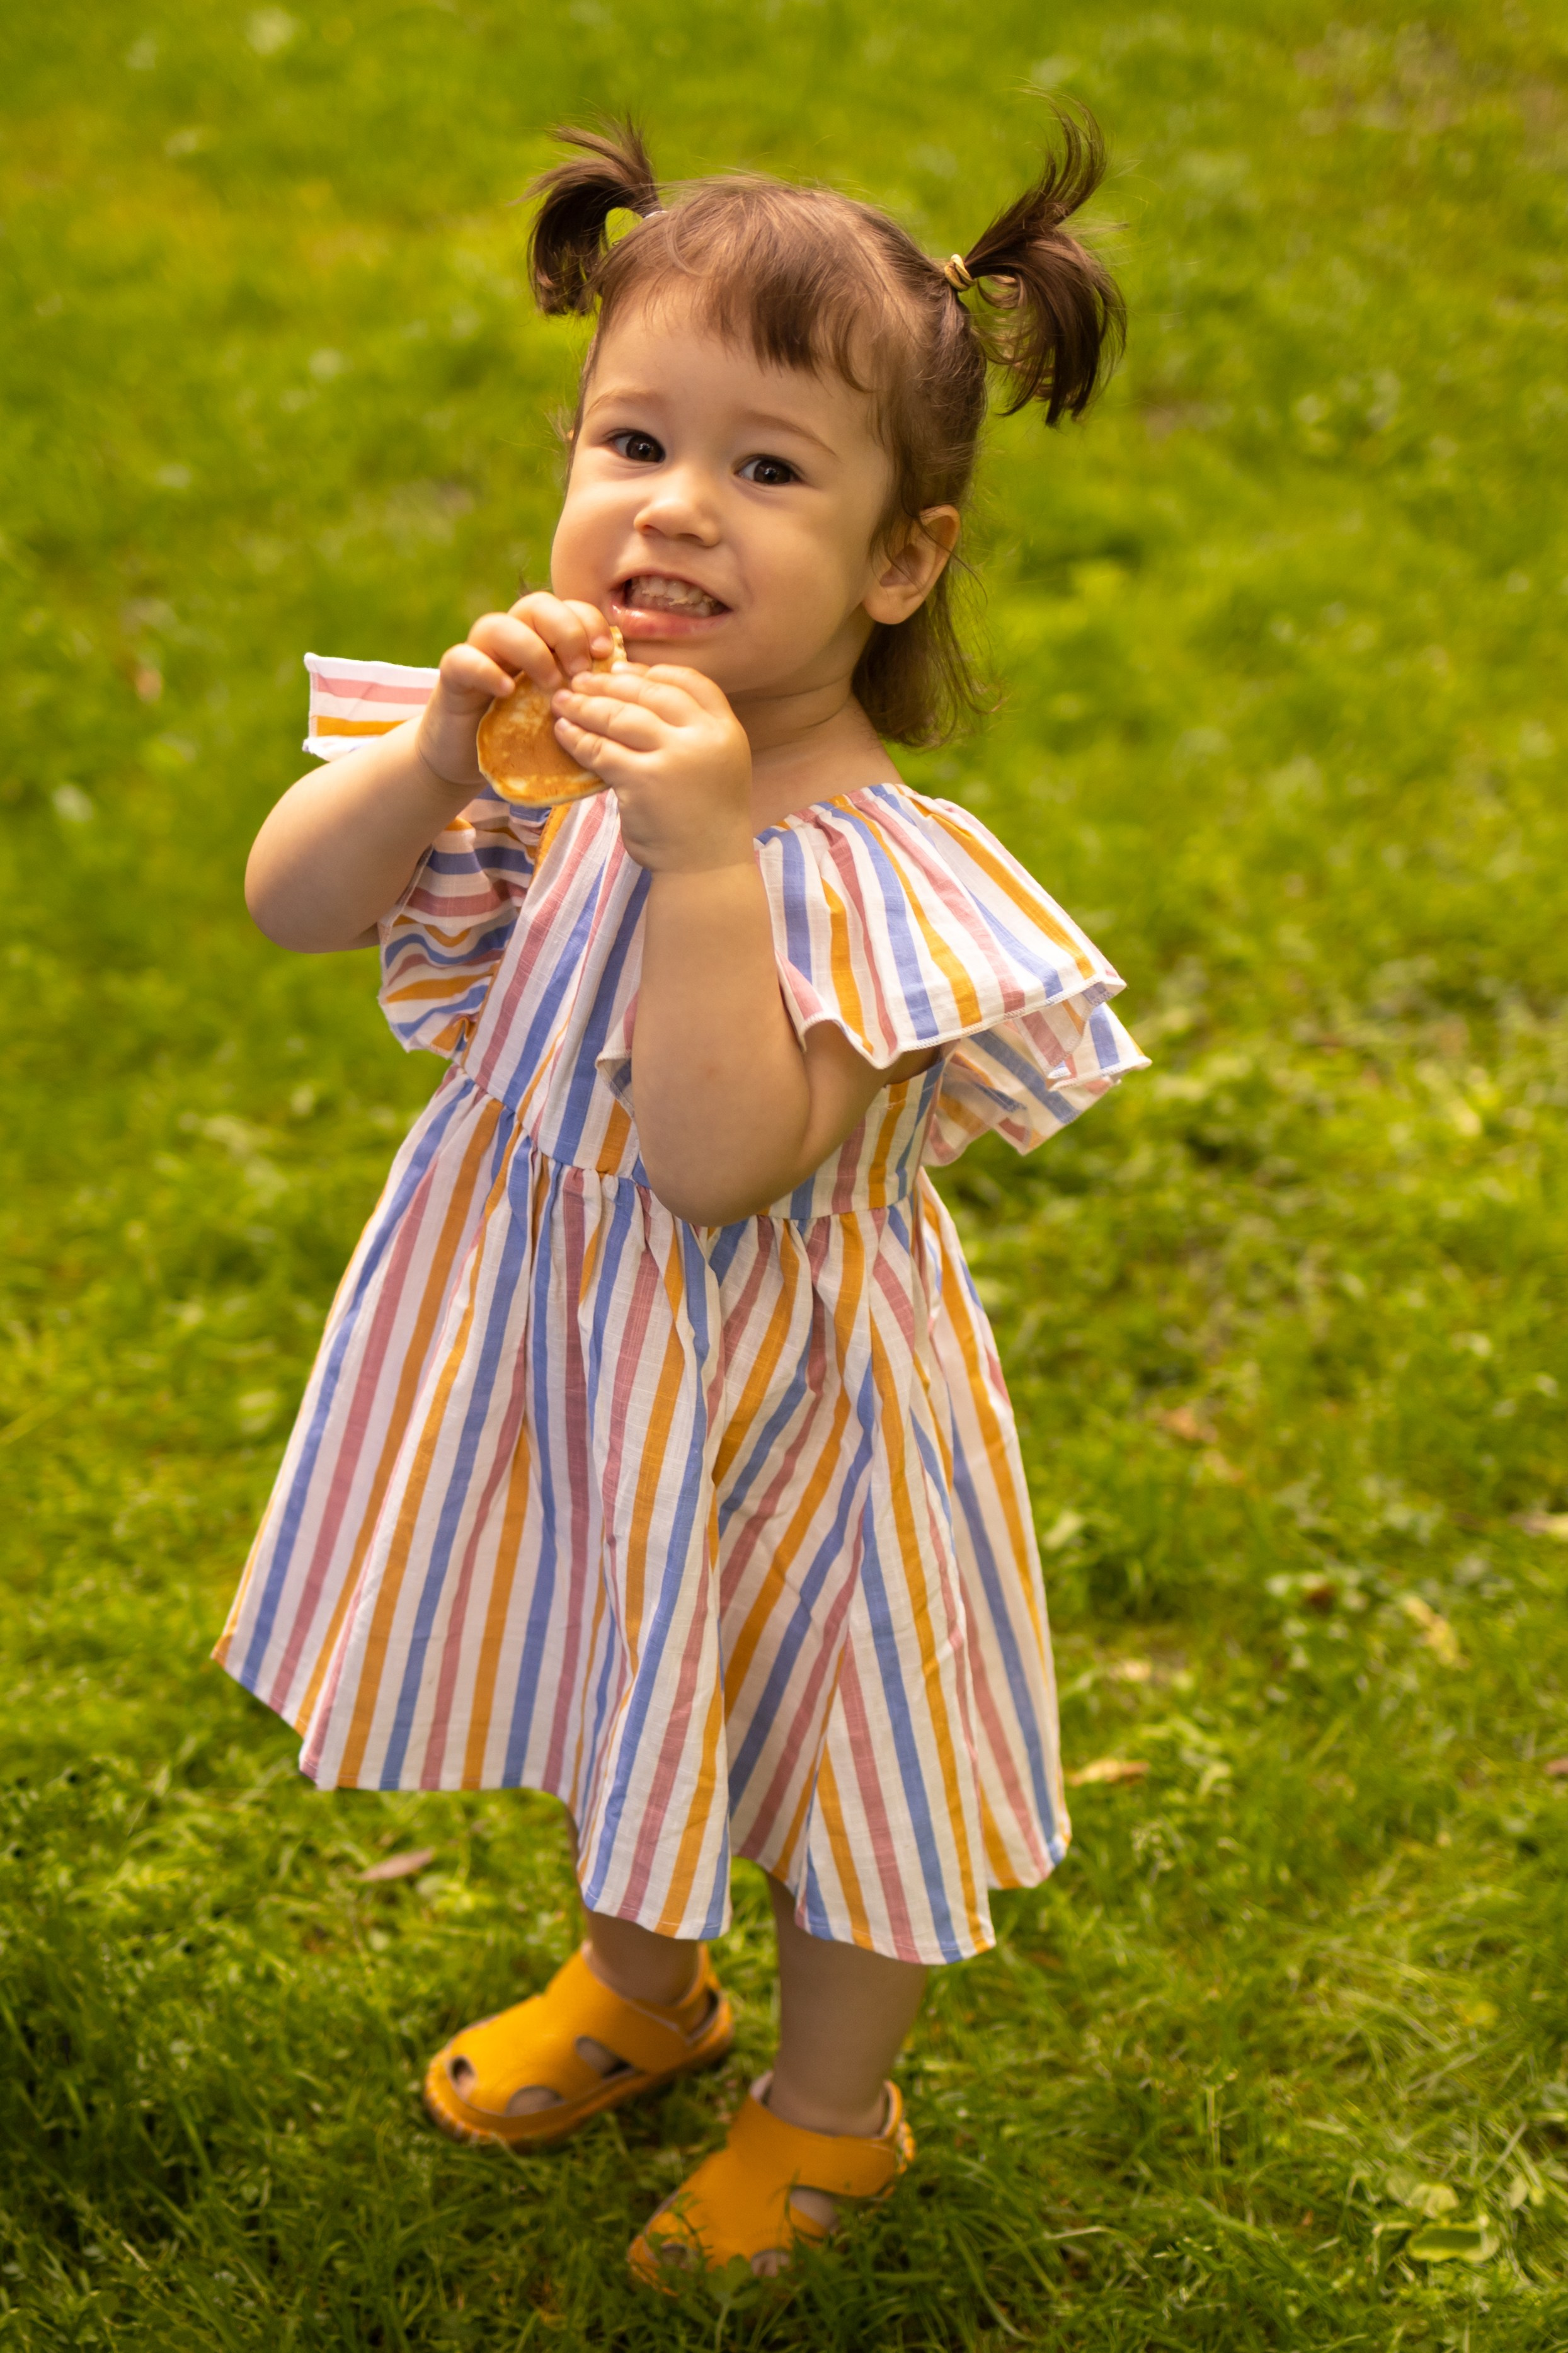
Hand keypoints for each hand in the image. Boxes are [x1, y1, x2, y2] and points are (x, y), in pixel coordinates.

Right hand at [414, 592, 613, 789]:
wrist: (468, 761)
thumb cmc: (524, 738)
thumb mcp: (566, 716)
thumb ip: (591, 700)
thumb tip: (633, 701)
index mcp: (543, 642)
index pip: (570, 609)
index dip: (591, 622)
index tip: (607, 655)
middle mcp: (511, 639)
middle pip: (538, 605)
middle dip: (566, 632)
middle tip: (580, 672)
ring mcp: (480, 654)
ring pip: (499, 625)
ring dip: (532, 650)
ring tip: (550, 686)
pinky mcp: (453, 678)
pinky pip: (463, 659)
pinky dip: (486, 670)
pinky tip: (506, 691)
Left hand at [552, 664, 753, 872]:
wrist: (706, 867)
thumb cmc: (705, 817)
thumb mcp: (715, 764)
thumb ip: (690, 731)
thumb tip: (637, 694)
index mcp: (726, 729)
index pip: (690, 681)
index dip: (651, 671)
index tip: (620, 670)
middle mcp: (704, 737)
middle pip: (649, 693)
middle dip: (609, 684)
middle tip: (579, 681)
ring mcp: (673, 758)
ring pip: (620, 716)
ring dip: (586, 706)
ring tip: (562, 702)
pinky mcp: (642, 781)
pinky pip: (602, 750)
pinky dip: (578, 739)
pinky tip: (563, 732)